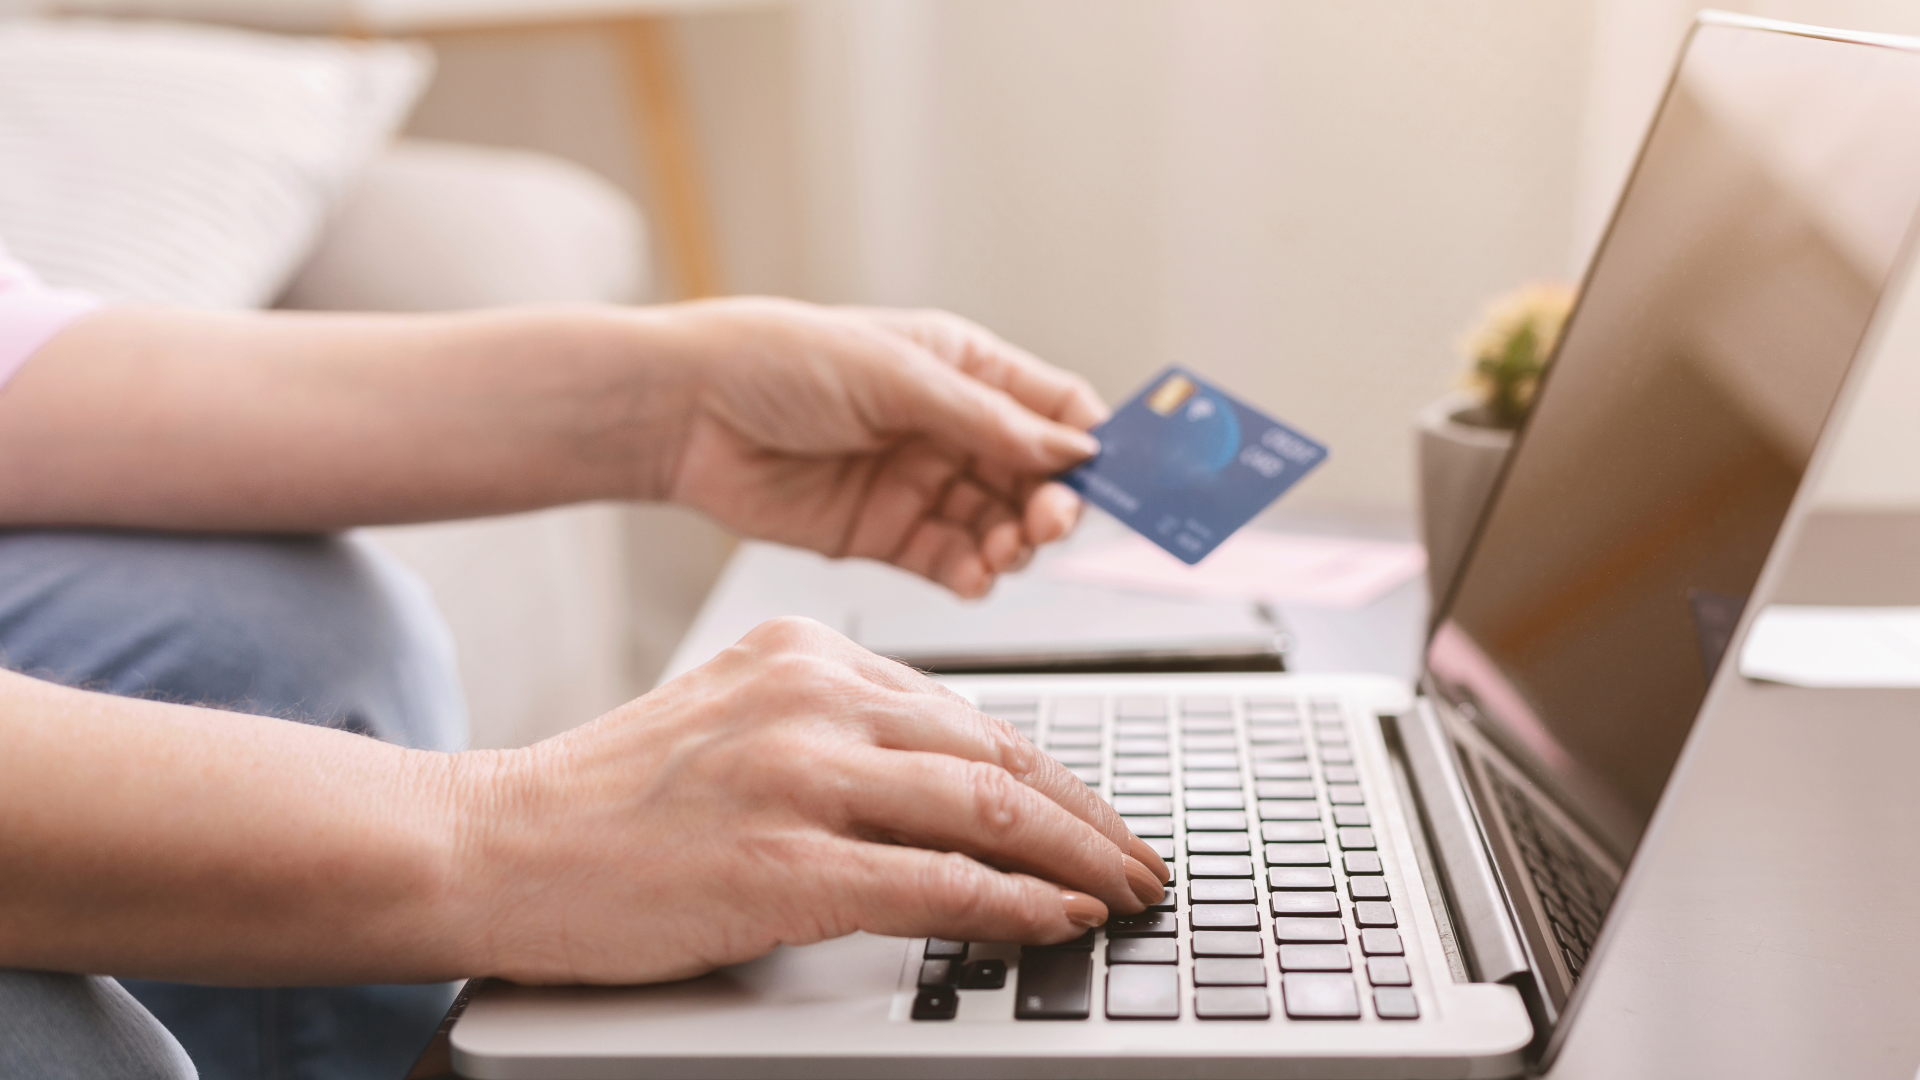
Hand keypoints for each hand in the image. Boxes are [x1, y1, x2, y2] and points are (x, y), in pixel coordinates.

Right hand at [459, 618, 1166, 984]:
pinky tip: (1057, 922)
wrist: (496, 843)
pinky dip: (1014, 905)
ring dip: (1076, 861)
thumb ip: (837, 732)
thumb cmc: (611, 801)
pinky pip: (936, 883)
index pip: (970, 718)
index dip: (1055, 777)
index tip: (1100, 818)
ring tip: (1124, 896)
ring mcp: (797, 778)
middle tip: (1143, 862)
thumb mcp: (735, 721)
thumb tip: (949, 785)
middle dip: (1089, 820)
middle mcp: (812, 700)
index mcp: (806, 656)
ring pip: (985, 811)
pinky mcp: (779, 864)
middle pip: (997, 758)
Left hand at [658, 298, 1107, 597]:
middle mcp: (950, 428)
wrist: (687, 412)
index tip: (1116, 480)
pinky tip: (971, 577)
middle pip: (1036, 478)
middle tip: (1046, 525)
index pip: (1055, 410)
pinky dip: (971, 575)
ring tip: (1000, 553)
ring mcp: (919, 483)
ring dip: (1012, 545)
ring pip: (998, 526)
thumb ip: (985, 420)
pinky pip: (949, 561)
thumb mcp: (896, 377)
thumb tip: (1070, 452)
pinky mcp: (885, 534)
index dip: (1092, 445)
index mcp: (963, 369)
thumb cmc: (779, 361)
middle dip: (1052, 505)